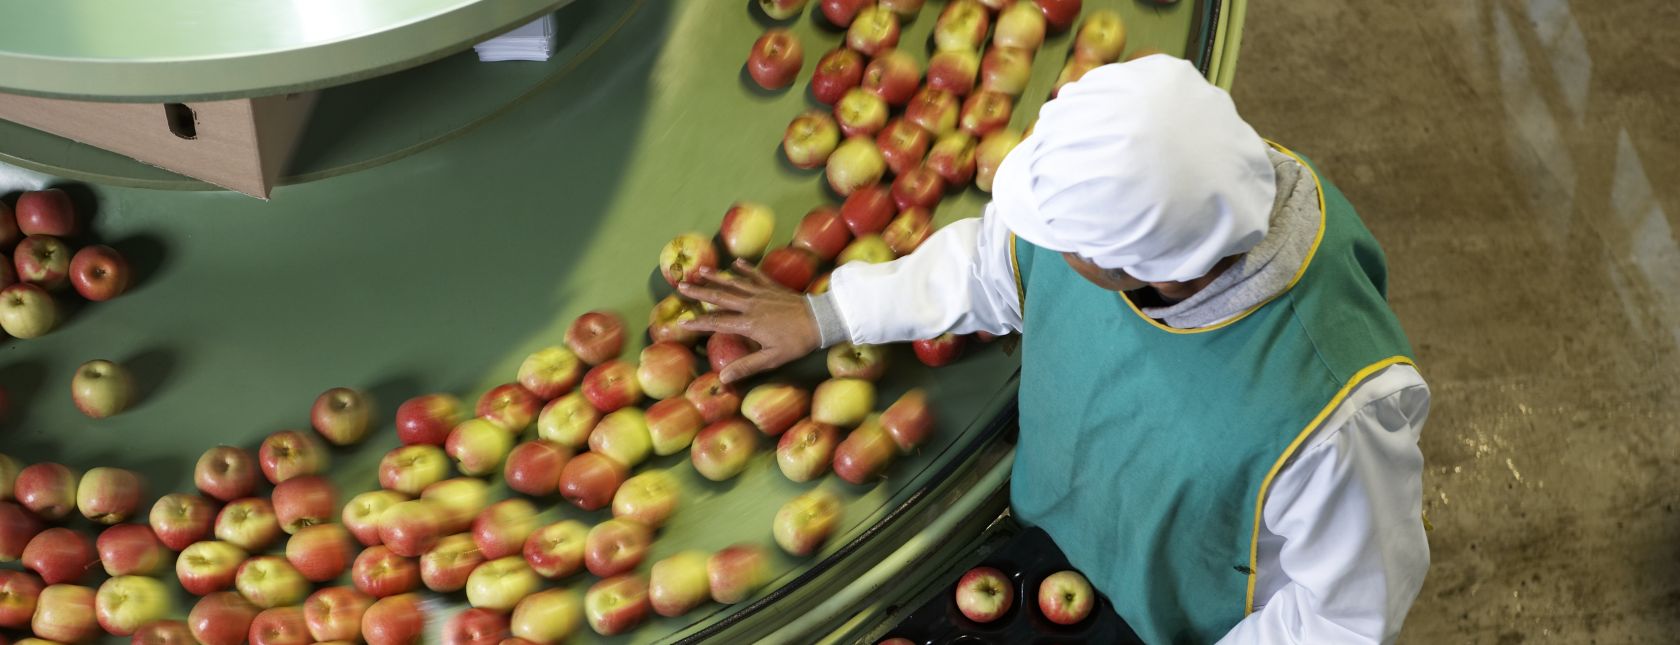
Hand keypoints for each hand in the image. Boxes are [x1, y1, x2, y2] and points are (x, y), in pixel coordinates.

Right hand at [679, 259, 821, 383]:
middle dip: (699, 292)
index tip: (683, 322)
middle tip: (681, 286)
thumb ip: (747, 367)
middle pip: (720, 297)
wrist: (822, 320)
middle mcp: (751, 305)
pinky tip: (736, 262)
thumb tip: (723, 378)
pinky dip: (746, 268)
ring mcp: (762, 293)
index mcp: (748, 323)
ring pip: (734, 283)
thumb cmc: (797, 342)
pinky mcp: (773, 287)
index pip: (717, 322)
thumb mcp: (772, 359)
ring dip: (716, 276)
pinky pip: (756, 275)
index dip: (699, 323)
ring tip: (700, 270)